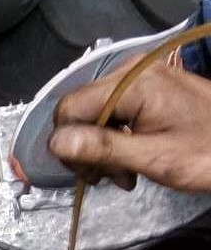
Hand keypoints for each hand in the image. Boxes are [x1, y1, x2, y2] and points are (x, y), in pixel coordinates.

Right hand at [49, 59, 210, 191]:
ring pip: (95, 112)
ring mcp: (142, 77)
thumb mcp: (154, 158)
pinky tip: (131, 158)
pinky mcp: (150, 87)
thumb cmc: (209, 155)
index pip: (70, 107)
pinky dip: (117, 136)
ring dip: (101, 146)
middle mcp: (132, 71)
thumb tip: (54, 143)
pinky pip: (115, 110)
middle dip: (87, 147)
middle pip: (80, 109)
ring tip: (124, 174)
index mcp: (133, 83)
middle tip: (108, 178)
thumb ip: (102, 148)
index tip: (87, 174)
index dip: (68, 143)